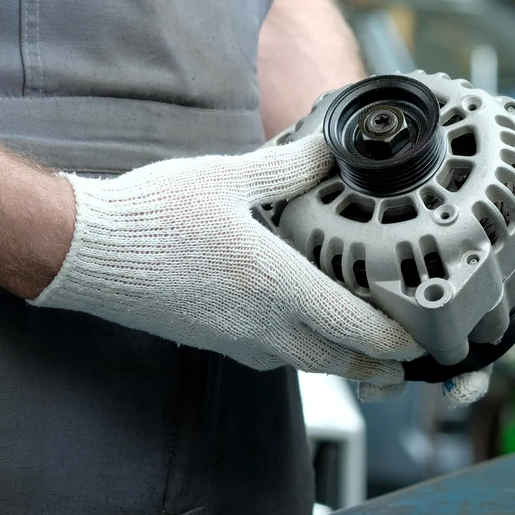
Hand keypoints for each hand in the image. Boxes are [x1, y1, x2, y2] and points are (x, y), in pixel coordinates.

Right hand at [32, 133, 514, 403]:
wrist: (90, 251)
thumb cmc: (156, 215)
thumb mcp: (232, 177)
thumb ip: (291, 167)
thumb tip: (332, 147)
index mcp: (278, 285)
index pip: (356, 329)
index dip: (397, 342)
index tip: (424, 343)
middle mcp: (264, 324)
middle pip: (340, 362)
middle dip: (380, 367)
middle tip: (409, 365)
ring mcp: (239, 339)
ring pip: (308, 363)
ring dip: (345, 364)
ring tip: (370, 358)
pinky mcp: (217, 341)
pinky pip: (275, 358)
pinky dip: (306, 354)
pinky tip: (307, 334)